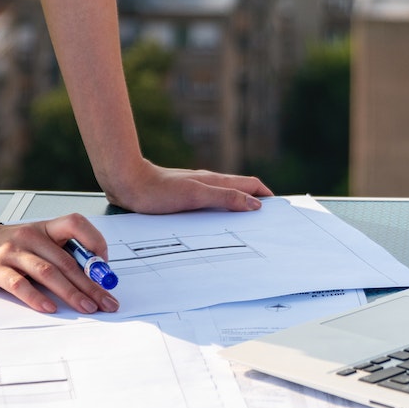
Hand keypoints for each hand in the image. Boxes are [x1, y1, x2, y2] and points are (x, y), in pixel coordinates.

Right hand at [0, 214, 120, 314]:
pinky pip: (19, 284)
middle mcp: (31, 237)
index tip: (105, 266)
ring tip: (87, 307)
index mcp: (45, 228)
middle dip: (91, 284)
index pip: (76, 223)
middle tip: (107, 302)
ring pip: (48, 272)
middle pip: (67, 260)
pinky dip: (35, 297)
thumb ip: (60, 255)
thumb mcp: (37, 242)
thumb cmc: (8, 245)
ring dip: (71, 292)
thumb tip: (93, 278)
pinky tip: (49, 307)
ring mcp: (12, 252)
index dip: (95, 241)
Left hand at [103, 161, 273, 214]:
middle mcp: (209, 183)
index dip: (267, 196)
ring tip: (247, 227)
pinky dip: (222, 212)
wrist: (129, 184)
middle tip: (268, 222)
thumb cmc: (159, 191)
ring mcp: (197, 189)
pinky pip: (211, 204)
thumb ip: (225, 198)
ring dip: (240, 208)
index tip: (279, 211)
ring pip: (226, 197)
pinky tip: (217, 225)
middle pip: (242, 190)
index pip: (251, 184)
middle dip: (258, 202)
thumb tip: (255, 203)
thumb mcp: (196, 196)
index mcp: (216, 180)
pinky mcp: (184, 198)